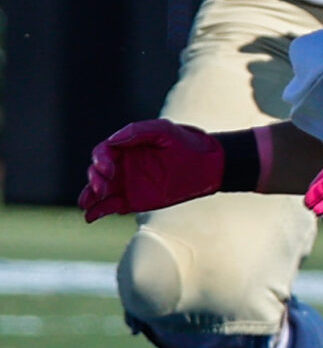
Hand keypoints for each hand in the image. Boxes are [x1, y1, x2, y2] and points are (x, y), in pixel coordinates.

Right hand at [78, 119, 222, 219]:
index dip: (100, 160)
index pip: (103, 152)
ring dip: (89, 196)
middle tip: (102, 188)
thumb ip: (138, 131)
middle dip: (94, 179)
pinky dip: (97, 212)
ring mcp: (126, 183)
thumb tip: (113, 140)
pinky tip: (89, 217)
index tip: (109, 169)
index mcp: (126, 146)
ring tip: (86, 203)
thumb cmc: (187, 143)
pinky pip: (110, 206)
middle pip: (96, 172)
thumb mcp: (164, 130)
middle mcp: (122, 165)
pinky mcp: (133, 201)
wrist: (209, 166)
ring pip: (98, 191)